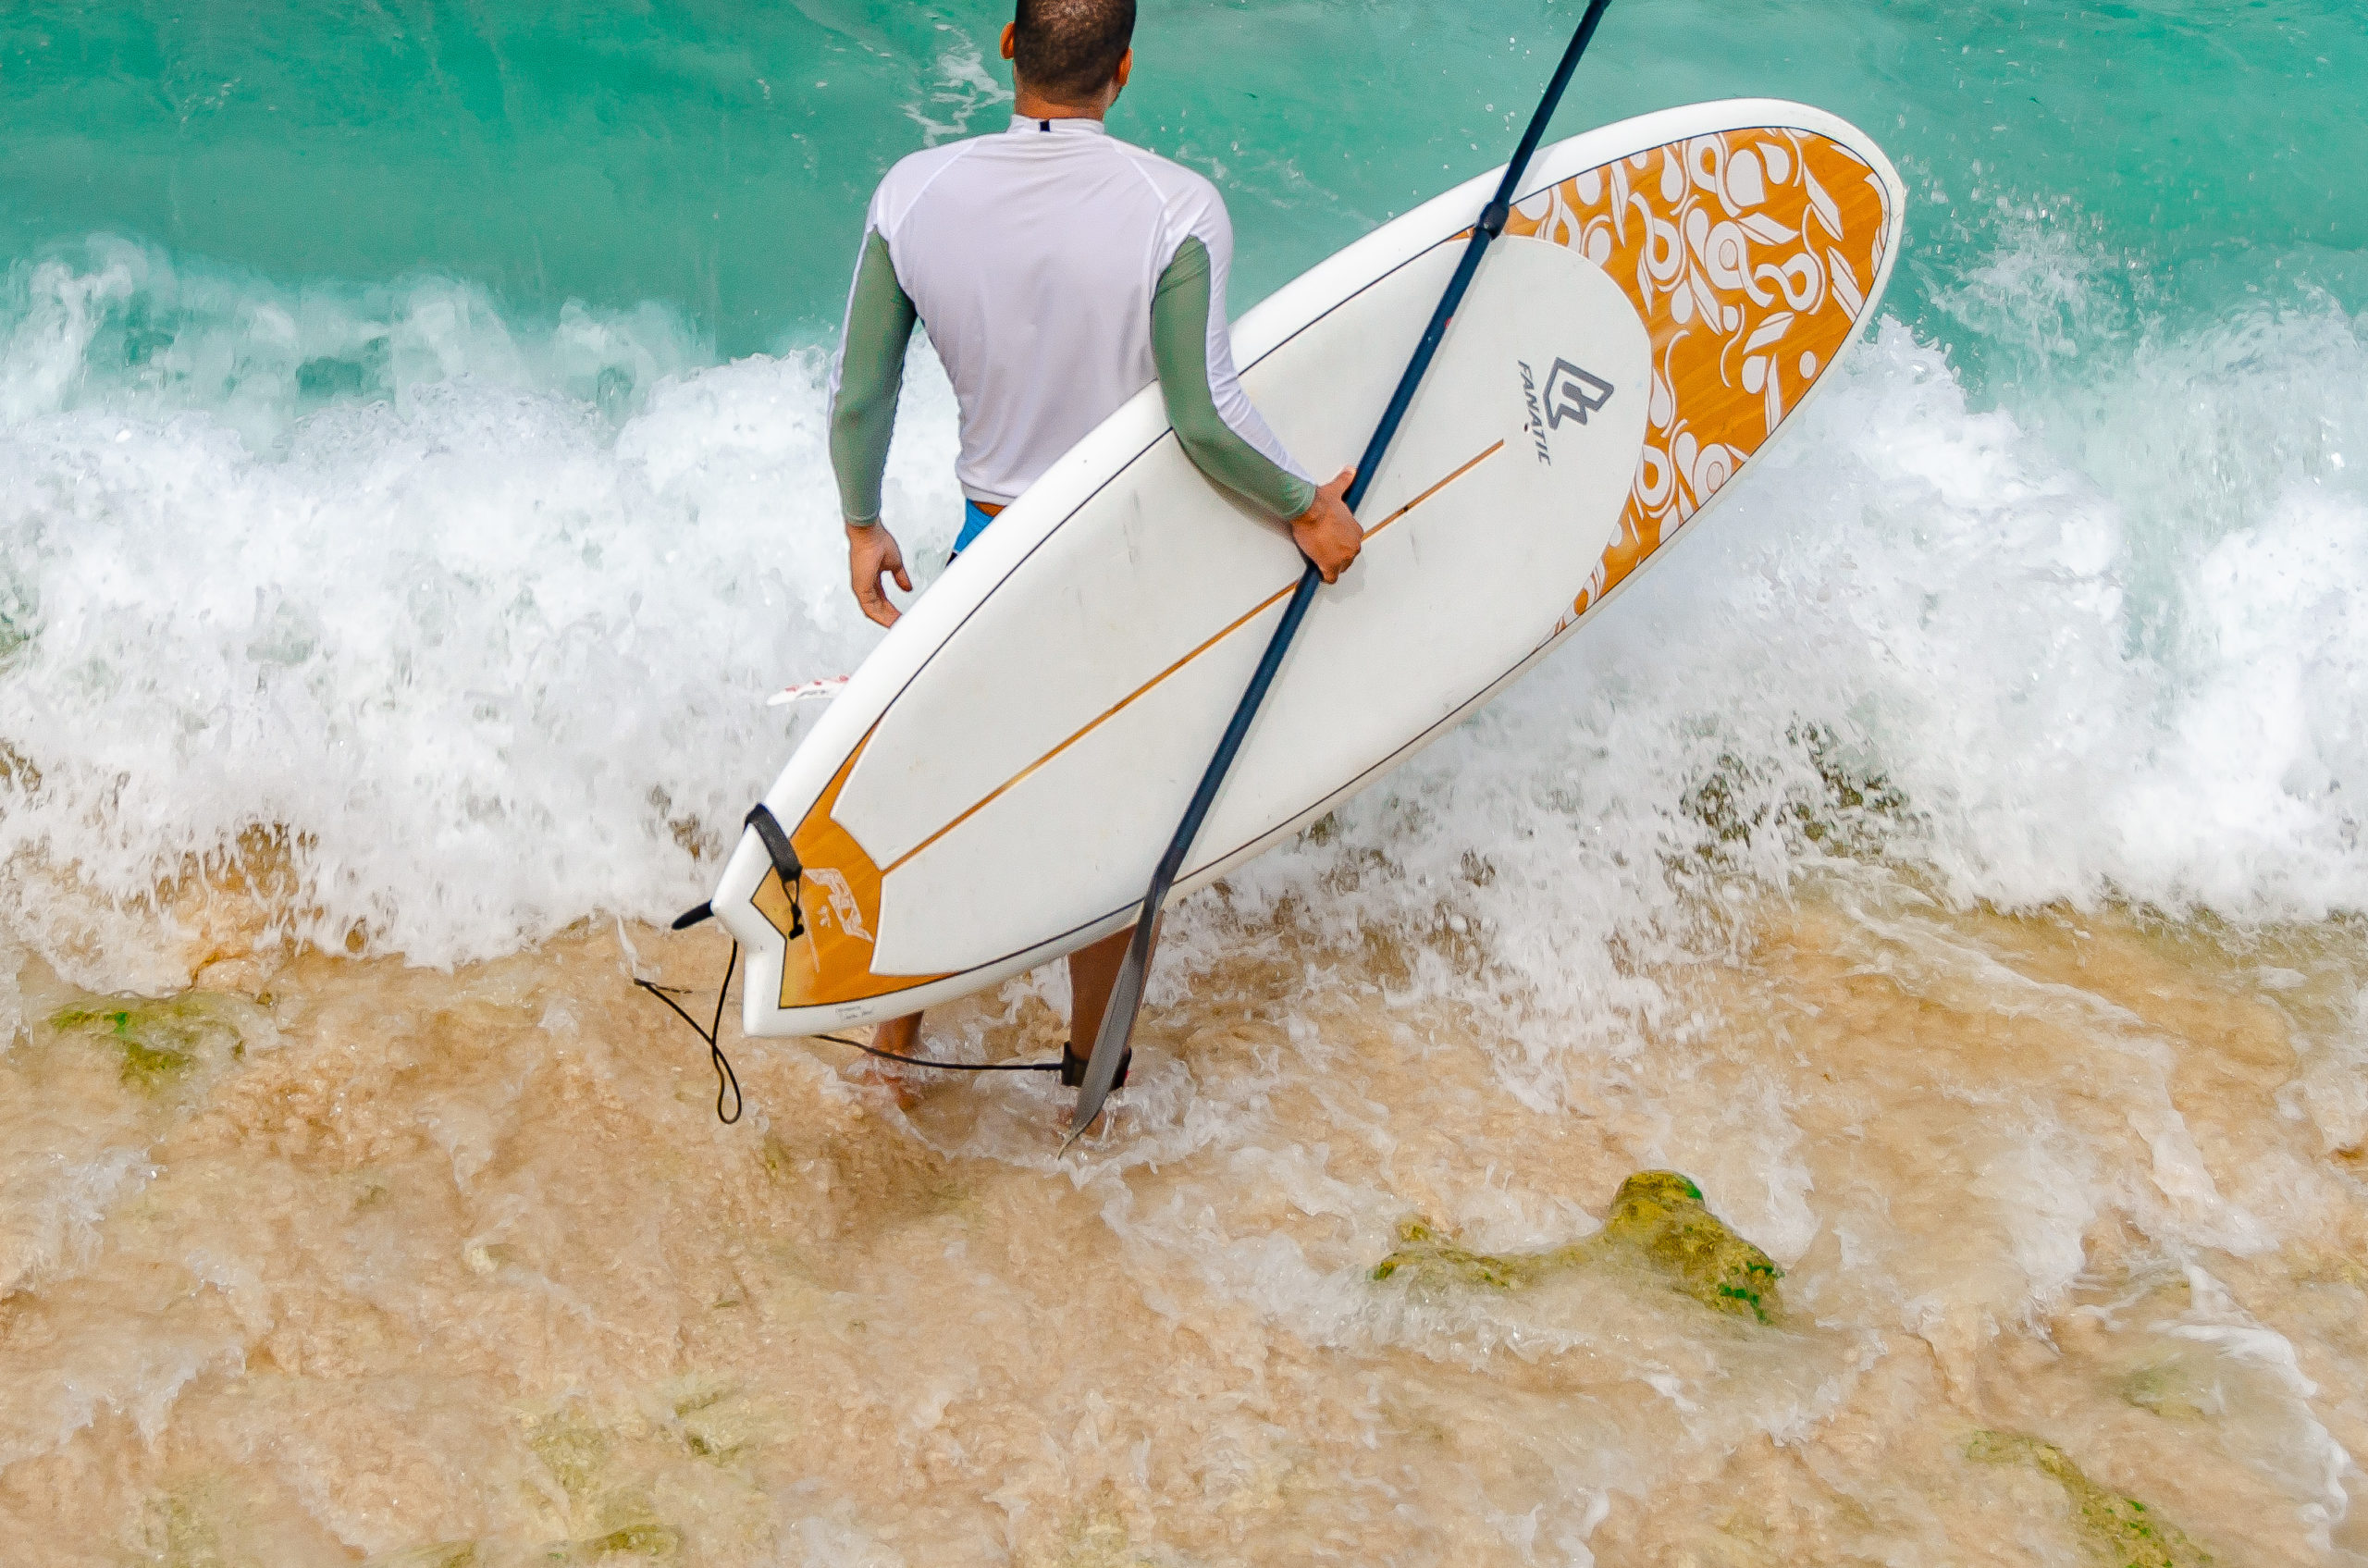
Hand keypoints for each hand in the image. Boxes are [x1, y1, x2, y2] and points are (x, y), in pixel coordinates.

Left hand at [846, 521, 910, 627]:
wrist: (870, 533)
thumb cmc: (877, 541)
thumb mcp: (895, 564)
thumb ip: (900, 578)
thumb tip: (907, 587)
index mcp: (871, 578)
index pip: (881, 599)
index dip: (891, 610)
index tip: (901, 616)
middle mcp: (864, 584)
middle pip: (877, 608)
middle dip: (890, 618)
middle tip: (901, 626)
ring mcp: (861, 587)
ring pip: (873, 611)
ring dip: (886, 620)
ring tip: (898, 627)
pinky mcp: (860, 589)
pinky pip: (870, 609)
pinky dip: (881, 617)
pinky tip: (892, 622)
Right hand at [1289, 468, 1361, 583]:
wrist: (1310, 510)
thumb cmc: (1321, 503)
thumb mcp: (1336, 490)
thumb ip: (1345, 481)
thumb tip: (1350, 471)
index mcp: (1355, 530)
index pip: (1351, 541)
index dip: (1340, 542)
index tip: (1331, 541)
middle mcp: (1352, 545)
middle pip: (1347, 557)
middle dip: (1336, 555)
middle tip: (1324, 550)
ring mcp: (1342, 557)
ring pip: (1340, 568)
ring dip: (1331, 565)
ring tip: (1320, 559)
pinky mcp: (1330, 565)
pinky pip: (1330, 578)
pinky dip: (1325, 577)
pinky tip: (1319, 574)